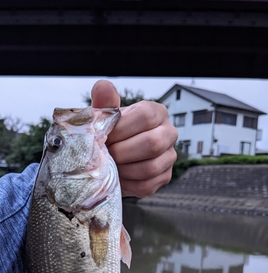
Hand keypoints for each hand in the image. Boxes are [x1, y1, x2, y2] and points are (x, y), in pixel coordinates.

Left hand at [91, 80, 177, 197]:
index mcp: (156, 113)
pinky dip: (128, 184)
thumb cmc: (109, 134)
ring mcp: (169, 157)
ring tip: (110, 166)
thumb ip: (104, 105)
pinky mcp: (163, 178)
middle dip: (122, 152)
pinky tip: (117, 178)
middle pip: (152, 143)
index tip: (104, 136)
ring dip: (124, 169)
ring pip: (150, 167)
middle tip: (105, 154)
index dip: (122, 128)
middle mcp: (168, 133)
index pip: (146, 116)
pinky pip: (147, 185)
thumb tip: (102, 87)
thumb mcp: (104, 119)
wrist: (109, 159)